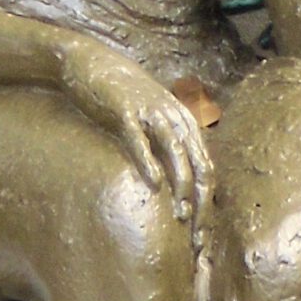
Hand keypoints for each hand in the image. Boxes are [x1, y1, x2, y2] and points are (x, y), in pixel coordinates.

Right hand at [59, 37, 212, 236]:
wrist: (91, 62)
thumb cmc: (122, 96)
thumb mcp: (153, 119)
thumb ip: (168, 145)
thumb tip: (176, 183)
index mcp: (185, 124)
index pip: (207, 170)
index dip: (209, 205)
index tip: (202, 237)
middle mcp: (175, 119)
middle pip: (200, 166)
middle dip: (202, 204)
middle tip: (196, 238)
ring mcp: (151, 113)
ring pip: (177, 154)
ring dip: (182, 187)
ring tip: (181, 216)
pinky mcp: (125, 111)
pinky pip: (140, 139)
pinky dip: (149, 162)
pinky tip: (153, 183)